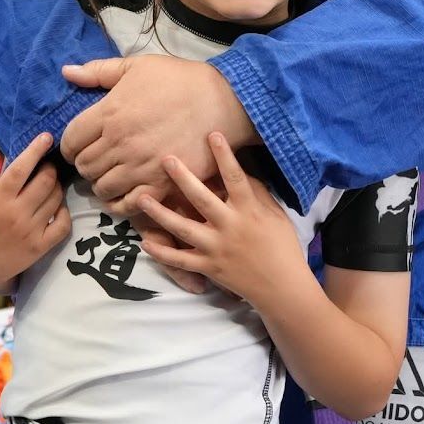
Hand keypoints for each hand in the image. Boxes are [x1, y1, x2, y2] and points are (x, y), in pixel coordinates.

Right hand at [0, 132, 69, 292]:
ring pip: (56, 198)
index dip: (35, 150)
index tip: (47, 137)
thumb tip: (23, 156)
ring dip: (57, 187)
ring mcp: (30, 230)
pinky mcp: (40, 246)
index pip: (20, 168)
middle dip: (51, 168)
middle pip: (46, 181)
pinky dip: (63, 211)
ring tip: (51, 186)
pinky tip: (57, 207)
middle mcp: (16, 213)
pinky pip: (63, 223)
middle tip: (48, 167)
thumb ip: (4, 180)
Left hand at [60, 54, 254, 211]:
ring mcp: (139, 167)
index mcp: (109, 113)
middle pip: (84, 166)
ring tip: (111, 174)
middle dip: (85, 163)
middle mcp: (119, 143)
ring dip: (101, 183)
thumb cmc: (178, 79)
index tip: (79, 145)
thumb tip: (66, 72)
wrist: (222, 101)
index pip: (70, 141)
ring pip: (101, 188)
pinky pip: (127, 205)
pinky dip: (119, 203)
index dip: (70, 145)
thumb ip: (98, 71)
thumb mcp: (137, 66)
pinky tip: (123, 193)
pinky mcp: (161, 184)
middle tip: (96, 159)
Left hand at [135, 133, 303, 308]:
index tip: (211, 134)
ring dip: (160, 213)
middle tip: (166, 159)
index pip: (235, 178)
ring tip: (141, 197)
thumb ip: (257, 193)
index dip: (223, 156)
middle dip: (183, 178)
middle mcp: (230, 227)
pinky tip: (145, 242)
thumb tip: (239, 170)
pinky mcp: (209, 268)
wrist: (282, 288)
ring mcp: (216, 248)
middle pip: (201, 199)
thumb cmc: (282, 246)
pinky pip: (181, 260)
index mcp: (249, 211)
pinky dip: (162, 252)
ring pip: (183, 229)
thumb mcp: (275, 214)